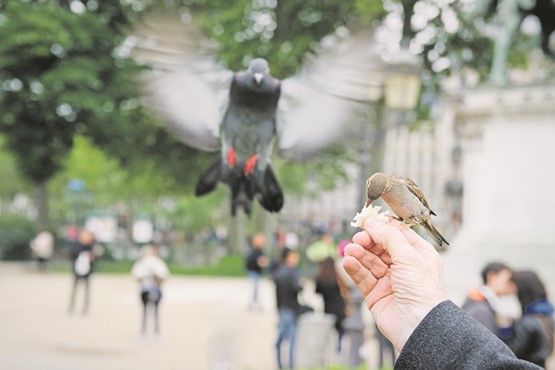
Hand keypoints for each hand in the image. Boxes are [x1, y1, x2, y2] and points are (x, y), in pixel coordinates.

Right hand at [343, 218, 446, 351]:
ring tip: (350, 250)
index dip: (381, 227)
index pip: (397, 235)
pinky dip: (354, 268)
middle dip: (368, 242)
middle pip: (380, 247)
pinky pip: (362, 277)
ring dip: (359, 254)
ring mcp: (389, 281)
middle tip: (358, 239)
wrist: (418, 326)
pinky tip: (348, 261)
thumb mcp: (408, 255)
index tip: (367, 222)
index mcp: (418, 254)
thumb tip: (372, 222)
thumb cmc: (422, 290)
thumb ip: (388, 236)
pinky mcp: (376, 294)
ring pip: (369, 262)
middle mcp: (404, 266)